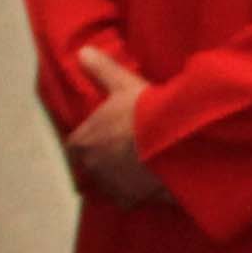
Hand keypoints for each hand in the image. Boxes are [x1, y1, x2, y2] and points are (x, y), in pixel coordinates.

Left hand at [61, 44, 168, 209]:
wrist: (177, 142)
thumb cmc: (145, 113)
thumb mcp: (124, 85)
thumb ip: (101, 69)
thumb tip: (83, 51)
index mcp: (81, 142)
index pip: (74, 147)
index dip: (88, 142)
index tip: (101, 140)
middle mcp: (89, 168)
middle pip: (88, 170)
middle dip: (100, 164)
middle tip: (121, 155)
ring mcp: (110, 187)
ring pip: (106, 186)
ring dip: (116, 180)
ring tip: (136, 171)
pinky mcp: (132, 200)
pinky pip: (129, 199)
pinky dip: (136, 194)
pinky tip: (149, 185)